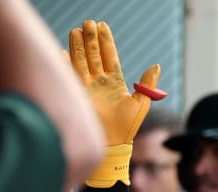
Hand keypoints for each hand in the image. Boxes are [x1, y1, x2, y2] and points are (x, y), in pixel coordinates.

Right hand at [69, 20, 161, 146]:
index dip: (106, 41)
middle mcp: (100, 82)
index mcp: (115, 82)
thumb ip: (147, 84)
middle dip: (90, 39)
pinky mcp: (78, 95)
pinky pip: (70, 76)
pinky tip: (61, 52)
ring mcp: (87, 88)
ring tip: (76, 30)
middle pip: (93, 55)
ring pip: (81, 61)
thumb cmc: (128, 127)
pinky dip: (65, 64)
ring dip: (78, 46)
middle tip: (88, 22)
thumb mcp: (141, 103)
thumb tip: (156, 66)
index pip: (109, 56)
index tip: (102, 26)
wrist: (112, 143)